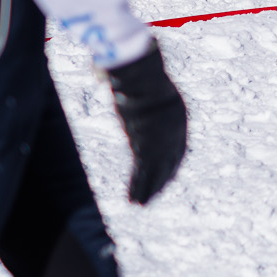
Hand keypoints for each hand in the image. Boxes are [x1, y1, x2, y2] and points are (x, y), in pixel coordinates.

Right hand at [107, 44, 187, 204]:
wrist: (144, 79)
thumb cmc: (140, 71)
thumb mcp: (138, 78)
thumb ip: (124, 82)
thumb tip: (98, 74)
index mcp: (177, 115)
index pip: (178, 146)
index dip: (173, 162)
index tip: (168, 173)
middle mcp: (174, 131)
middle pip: (171, 161)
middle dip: (162, 179)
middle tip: (154, 195)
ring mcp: (161, 141)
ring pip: (157, 172)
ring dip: (149, 190)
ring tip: (141, 206)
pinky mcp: (146, 149)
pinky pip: (143, 174)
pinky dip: (138, 188)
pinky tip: (134, 202)